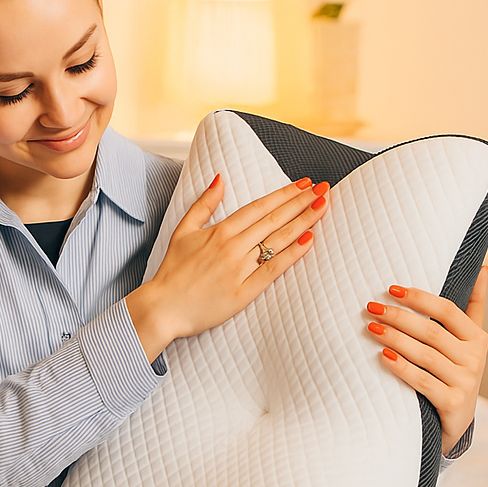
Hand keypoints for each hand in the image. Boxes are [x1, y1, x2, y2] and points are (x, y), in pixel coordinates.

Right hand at [127, 173, 329, 360]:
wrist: (163, 308)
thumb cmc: (172, 272)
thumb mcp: (182, 231)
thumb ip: (203, 204)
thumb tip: (220, 178)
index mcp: (219, 231)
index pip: (259, 207)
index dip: (284, 194)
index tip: (305, 183)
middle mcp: (232, 247)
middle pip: (274, 220)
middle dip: (302, 202)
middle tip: (324, 188)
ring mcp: (240, 270)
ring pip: (278, 241)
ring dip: (303, 222)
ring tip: (323, 207)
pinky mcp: (244, 292)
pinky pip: (274, 269)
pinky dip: (293, 254)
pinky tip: (309, 240)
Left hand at [364, 265, 487, 455]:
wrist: (457, 421)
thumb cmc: (455, 371)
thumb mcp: (468, 340)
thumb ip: (473, 306)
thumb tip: (483, 267)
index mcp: (478, 338)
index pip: (448, 310)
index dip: (419, 298)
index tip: (390, 289)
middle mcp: (475, 358)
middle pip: (432, 331)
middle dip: (399, 317)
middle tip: (371, 308)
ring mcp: (465, 382)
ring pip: (425, 355)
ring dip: (395, 339)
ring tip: (371, 328)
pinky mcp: (452, 403)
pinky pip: (422, 381)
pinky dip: (402, 368)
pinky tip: (383, 356)